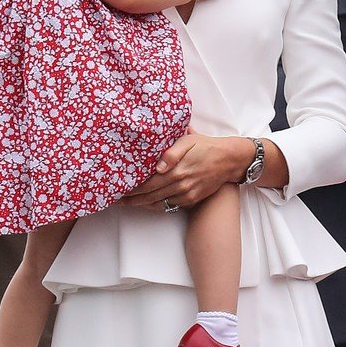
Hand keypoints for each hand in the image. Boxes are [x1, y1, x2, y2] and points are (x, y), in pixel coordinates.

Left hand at [123, 131, 261, 209]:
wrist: (229, 160)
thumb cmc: (207, 147)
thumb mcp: (189, 140)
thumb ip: (172, 152)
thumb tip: (158, 166)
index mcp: (176, 171)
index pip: (147, 183)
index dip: (131, 188)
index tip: (118, 189)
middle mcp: (180, 185)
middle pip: (149, 196)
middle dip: (131, 198)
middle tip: (116, 199)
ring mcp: (186, 195)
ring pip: (158, 203)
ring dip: (141, 204)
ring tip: (127, 203)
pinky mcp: (192, 200)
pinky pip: (170, 205)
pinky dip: (157, 205)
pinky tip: (148, 203)